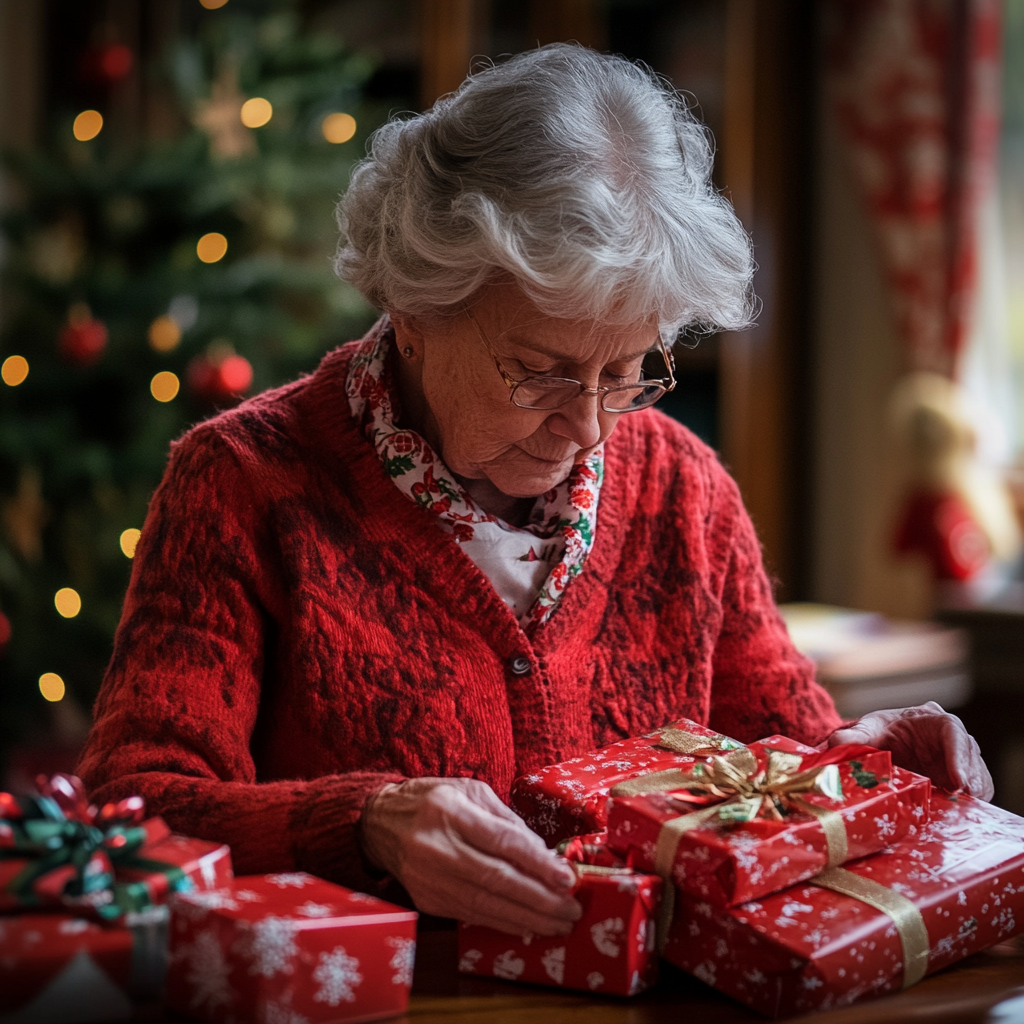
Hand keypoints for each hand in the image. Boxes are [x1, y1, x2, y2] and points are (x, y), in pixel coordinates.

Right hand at [359, 777, 581, 935]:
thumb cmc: (433, 801)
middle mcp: (438, 848)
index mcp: (451, 812)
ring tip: (559, 923)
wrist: (380, 823)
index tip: (566, 877)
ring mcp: (430, 879)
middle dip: (539, 899)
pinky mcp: (428, 900)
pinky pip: (472, 916)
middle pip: (496, 880)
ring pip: (485, 905)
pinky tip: (528, 926)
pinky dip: (503, 923)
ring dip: (527, 918)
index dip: (536, 863)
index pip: (501, 842)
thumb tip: (541, 851)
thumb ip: (505, 819)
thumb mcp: (470, 791)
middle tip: (571, 909)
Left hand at [828, 702, 993, 799]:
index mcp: (935, 722)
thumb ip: (853, 737)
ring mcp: (963, 765)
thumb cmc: (882, 733)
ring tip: (951, 814)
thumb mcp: (868, 731)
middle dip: (967, 783)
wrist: (883, 747)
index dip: (958, 757)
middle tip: (956, 803)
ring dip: (966, 800)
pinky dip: (963, 810)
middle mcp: (956, 743)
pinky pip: (972, 799)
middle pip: (970, 761)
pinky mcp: (962, 786)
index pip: (954, 733)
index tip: (956, 781)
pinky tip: (949, 818)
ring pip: (976, 783)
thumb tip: (834, 744)